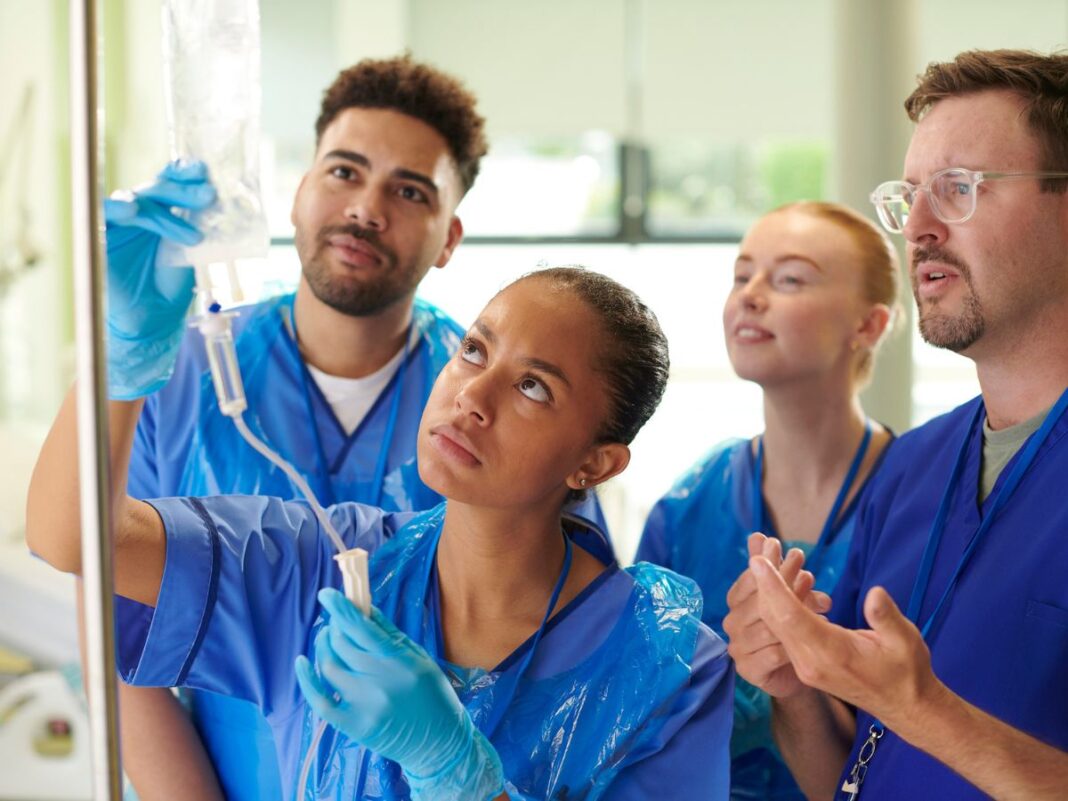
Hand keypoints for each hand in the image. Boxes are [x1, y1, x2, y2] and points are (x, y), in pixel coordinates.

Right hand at [104, 160, 215, 398]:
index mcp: (161, 209)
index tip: (205, 171)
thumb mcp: (191, 251)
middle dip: (183, 191)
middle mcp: (137, 211)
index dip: (185, 172)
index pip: (170, 181)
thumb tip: (222, 200)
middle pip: (156, 188)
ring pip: (137, 201)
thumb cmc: (172, 284)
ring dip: (163, 214)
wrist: (151, 319)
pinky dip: (116, 208)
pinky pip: (101, 216)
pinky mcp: (97, 236)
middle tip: (209, 196)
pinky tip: (131, 210)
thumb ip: (199, 224)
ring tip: (190, 234)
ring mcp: (116, 222)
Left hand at [295, 588, 505, 800]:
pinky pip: (319, 700)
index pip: (361, 628)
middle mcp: (379, 681)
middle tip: (336, 622)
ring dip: (323, 647)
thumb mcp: (420, 657)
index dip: (341, 608)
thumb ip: (390, 633)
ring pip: (329, 666)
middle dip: (335, 627)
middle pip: (342, 644)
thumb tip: (364, 607)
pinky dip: (307, 679)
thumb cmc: (433, 696)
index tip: (327, 594)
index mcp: (399, 661)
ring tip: (328, 640)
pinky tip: (303, 662)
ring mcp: (363, 705)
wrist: (438, 744)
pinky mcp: (352, 725)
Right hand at [723, 533, 830, 697]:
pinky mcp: (748, 671)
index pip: (751, 579)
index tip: (798, 556)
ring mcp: (737, 648)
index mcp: (735, 600)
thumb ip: (769, 564)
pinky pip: (773, 654)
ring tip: (821, 605)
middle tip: (810, 576)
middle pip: (761, 602)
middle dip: (788, 587)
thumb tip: (758, 535)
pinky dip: (794, 645)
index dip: (776, 568)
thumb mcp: (783, 589)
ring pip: (768, 628)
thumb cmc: (790, 622)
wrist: (798, 667)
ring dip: (795, 616)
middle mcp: (731, 623)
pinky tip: (812, 637)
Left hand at [749, 555, 945, 732]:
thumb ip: (887, 617)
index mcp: (832, 654)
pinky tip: (779, 586)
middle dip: (764, 584)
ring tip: (766, 562)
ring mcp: (804, 666)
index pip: (791, 616)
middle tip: (759, 552)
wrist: (903, 706)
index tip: (757, 561)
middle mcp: (810, 662)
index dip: (773, 587)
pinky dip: (778, 607)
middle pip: (775, 618)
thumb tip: (875, 593)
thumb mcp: (905, 640)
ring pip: (775, 625)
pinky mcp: (805, 665)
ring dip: (768, 594)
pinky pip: (783, 631)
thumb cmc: (907, 671)